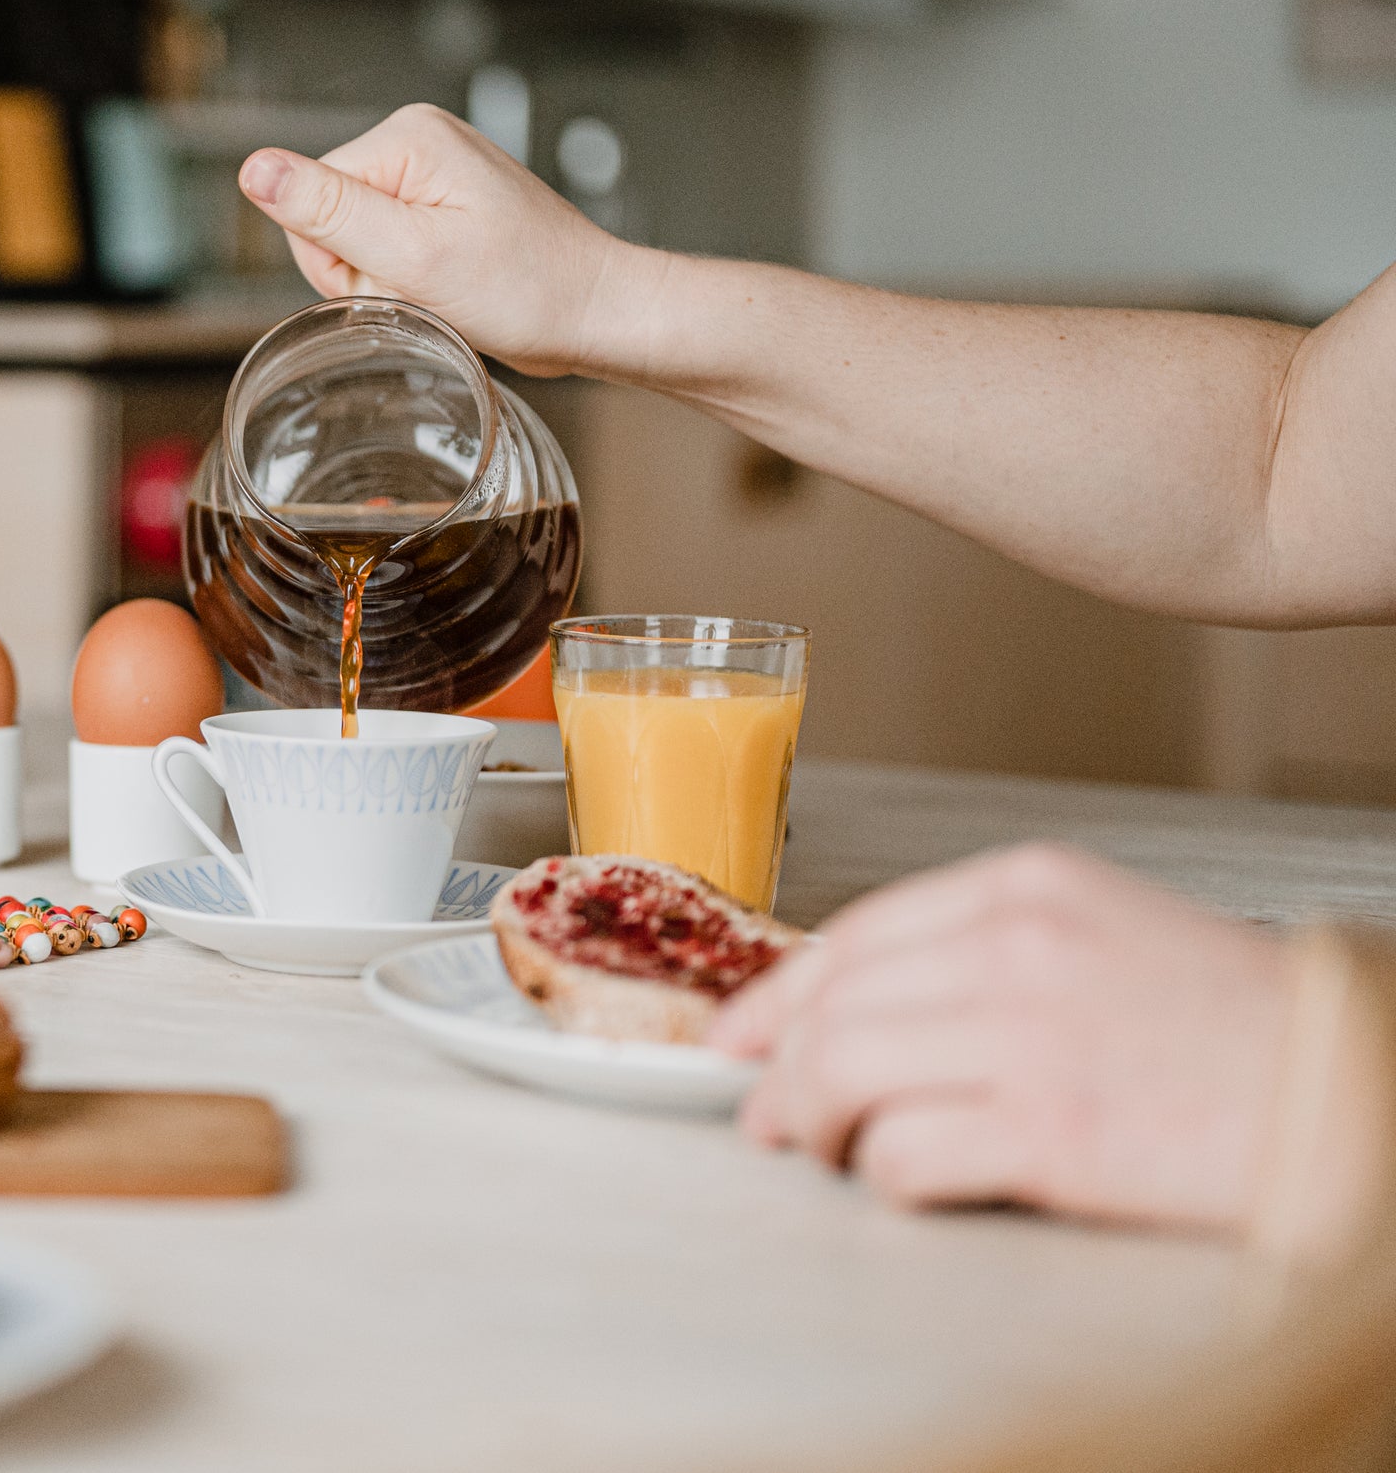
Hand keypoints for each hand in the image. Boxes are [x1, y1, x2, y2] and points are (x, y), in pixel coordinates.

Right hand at [236, 103, 655, 376]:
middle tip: (424, 288)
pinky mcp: (441, 206)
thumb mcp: (415, 256)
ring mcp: (431, 174)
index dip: (336, 258)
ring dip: (387, 281)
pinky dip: (407, 280)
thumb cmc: (528, 288)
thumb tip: (255, 169)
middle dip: (363, 271)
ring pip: (354, 240)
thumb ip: (329, 211)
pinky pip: (385, 248)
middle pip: (327, 217)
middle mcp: (418, 142)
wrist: (595, 314)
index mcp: (407, 136)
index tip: (397, 278)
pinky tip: (448, 287)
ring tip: (443, 289)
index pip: (308, 197)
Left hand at [712, 843, 1289, 1232]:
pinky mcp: (1049, 1134)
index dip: (773, 995)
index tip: (735, 1037)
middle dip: (776, 1071)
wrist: (1347, 1091)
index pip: (852, 935)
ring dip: (812, 1125)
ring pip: (836, 1073)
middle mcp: (1015, 949)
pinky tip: (907, 1181)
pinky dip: (883, 1177)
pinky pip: (901, 1156)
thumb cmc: (1234, 1029)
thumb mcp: (1104, 939)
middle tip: (771, 1117)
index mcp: (1026, 889)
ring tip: (826, 1151)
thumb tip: (859, 1009)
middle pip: (829, 1006)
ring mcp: (1028, 1038)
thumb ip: (983, 955)